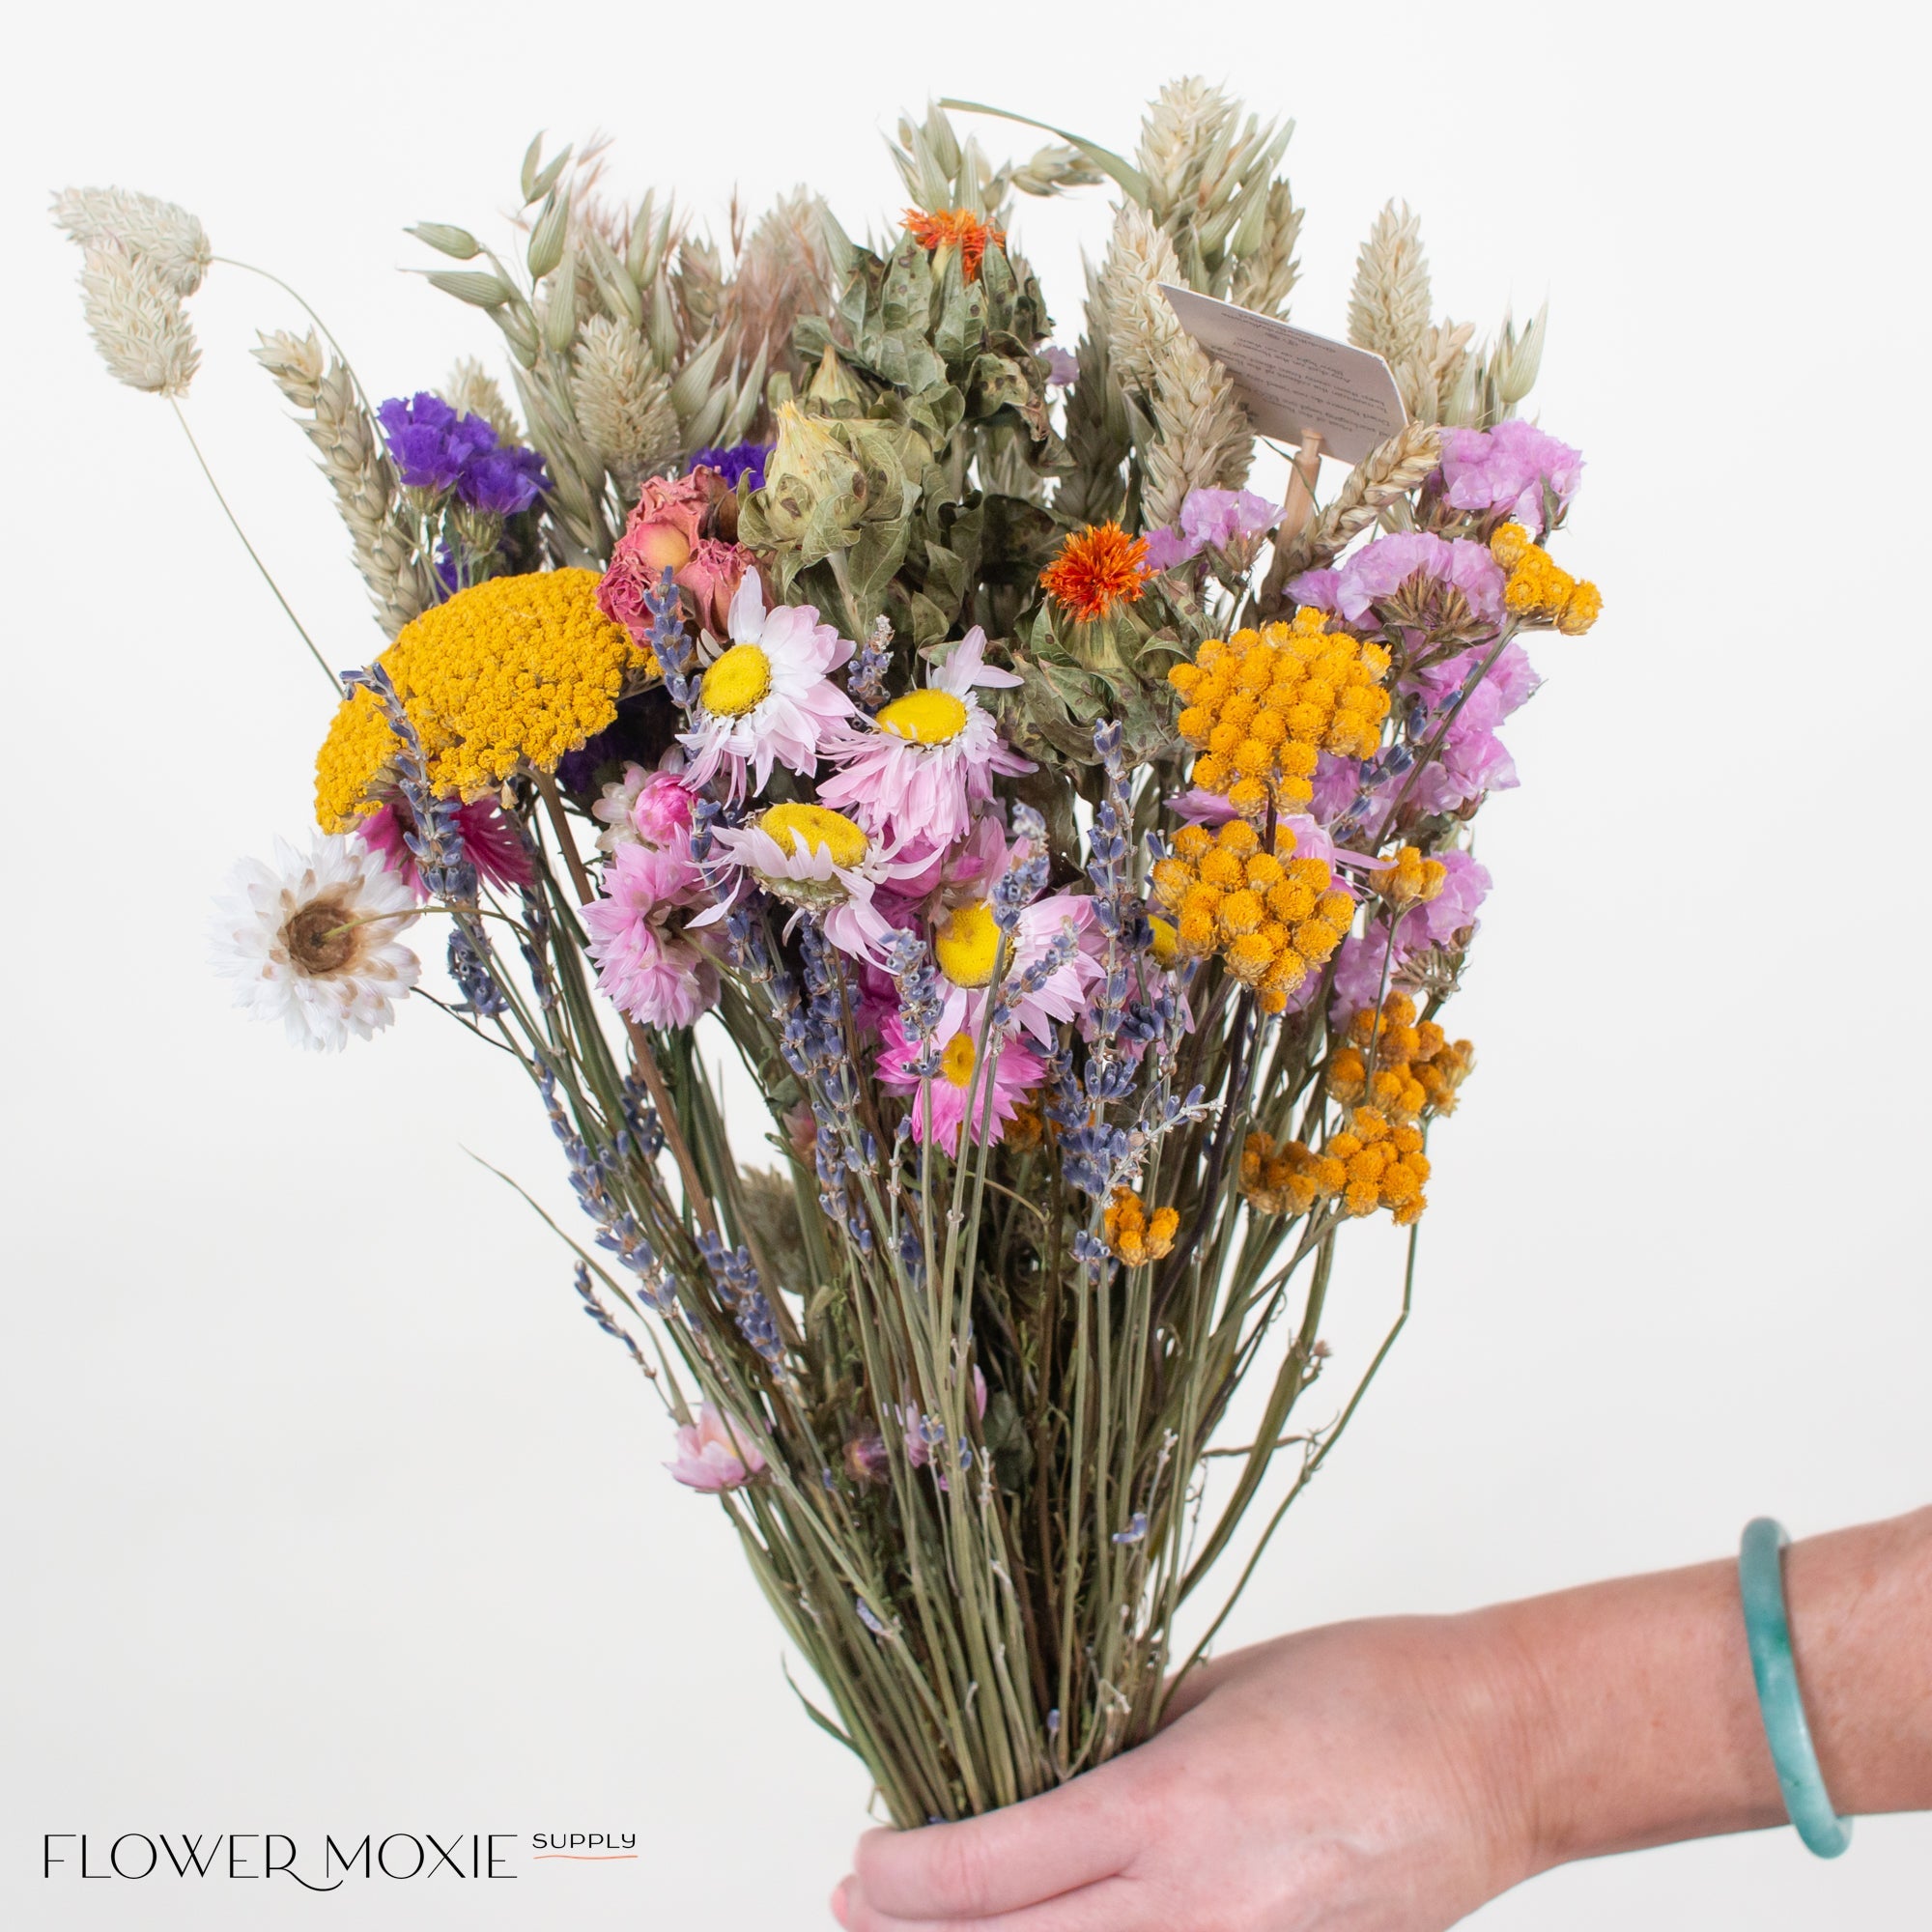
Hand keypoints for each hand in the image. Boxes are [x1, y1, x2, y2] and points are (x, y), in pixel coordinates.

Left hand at [831, 1611, 1538, 1931]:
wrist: (1498, 1754)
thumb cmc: (1362, 1691)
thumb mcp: (1211, 1692)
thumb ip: (1117, 1751)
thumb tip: (1027, 1779)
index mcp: (1171, 1807)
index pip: (991, 1871)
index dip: (902, 1881)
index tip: (860, 1863)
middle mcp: (1200, 1910)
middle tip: (860, 1914)